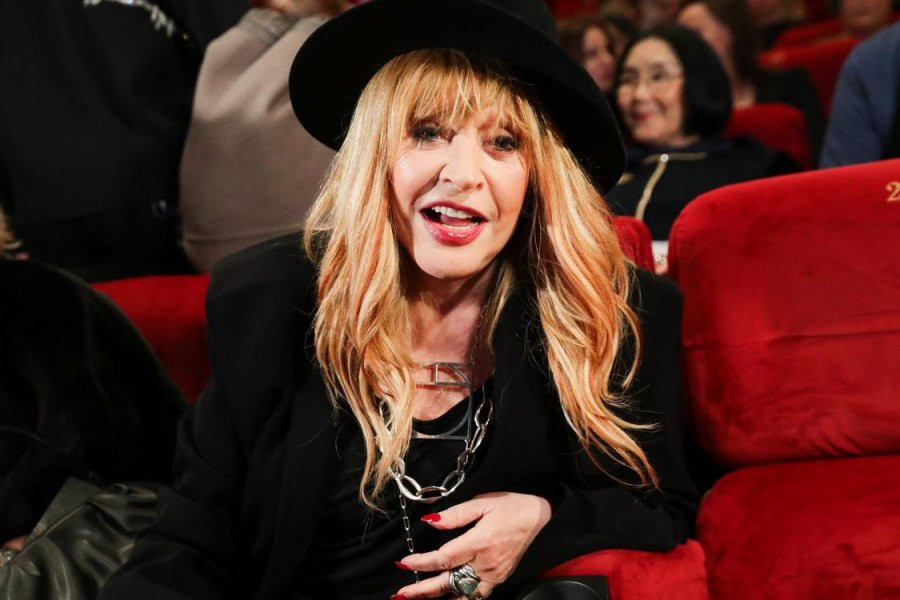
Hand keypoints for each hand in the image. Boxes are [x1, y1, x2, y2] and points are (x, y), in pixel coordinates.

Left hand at [394, 492, 551, 598]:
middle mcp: (486, 564)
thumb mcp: (483, 502)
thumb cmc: (512, 507)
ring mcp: (493, 575)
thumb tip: (431, 521)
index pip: (443, 559)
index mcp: (480, 543)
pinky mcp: (498, 580)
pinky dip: (459, 599)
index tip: (404, 563)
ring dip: (438, 599)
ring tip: (416, 599)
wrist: (541, 519)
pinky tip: (444, 599)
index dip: (421, 563)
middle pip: (448, 583)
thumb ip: (456, 514)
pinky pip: (475, 595)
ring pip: (461, 595)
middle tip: (401, 594)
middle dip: (422, 591)